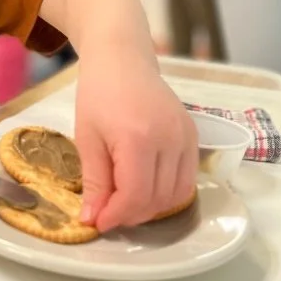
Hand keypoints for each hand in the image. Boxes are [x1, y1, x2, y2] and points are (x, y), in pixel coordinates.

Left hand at [74, 52, 197, 231]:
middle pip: (157, 199)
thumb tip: (92, 220)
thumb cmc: (98, 94)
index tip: (98, 222)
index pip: (135, 195)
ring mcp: (186, 137)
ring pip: (177, 195)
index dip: (116, 216)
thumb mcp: (87, 138)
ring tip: (126, 201)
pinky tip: (145, 186)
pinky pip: (187, 179)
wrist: (122, 58)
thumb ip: (95, 181)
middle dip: (131, 214)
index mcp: (138, 138)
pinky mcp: (193, 135)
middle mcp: (169, 139)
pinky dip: (168, 192)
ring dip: (151, 207)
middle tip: (108, 212)